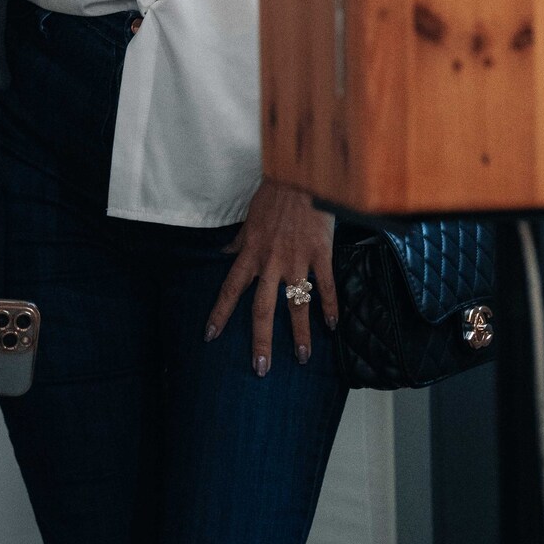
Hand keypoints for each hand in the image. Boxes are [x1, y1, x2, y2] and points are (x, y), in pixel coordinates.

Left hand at [204, 180, 336, 373]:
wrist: (301, 175)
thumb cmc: (274, 194)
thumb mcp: (250, 217)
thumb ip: (239, 240)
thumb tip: (224, 251)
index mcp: (251, 253)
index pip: (230, 289)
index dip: (220, 314)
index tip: (211, 336)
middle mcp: (271, 262)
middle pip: (262, 309)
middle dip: (260, 341)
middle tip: (260, 368)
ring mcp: (297, 260)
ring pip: (296, 305)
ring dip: (299, 334)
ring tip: (301, 357)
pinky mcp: (320, 254)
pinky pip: (325, 286)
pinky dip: (329, 307)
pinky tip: (332, 326)